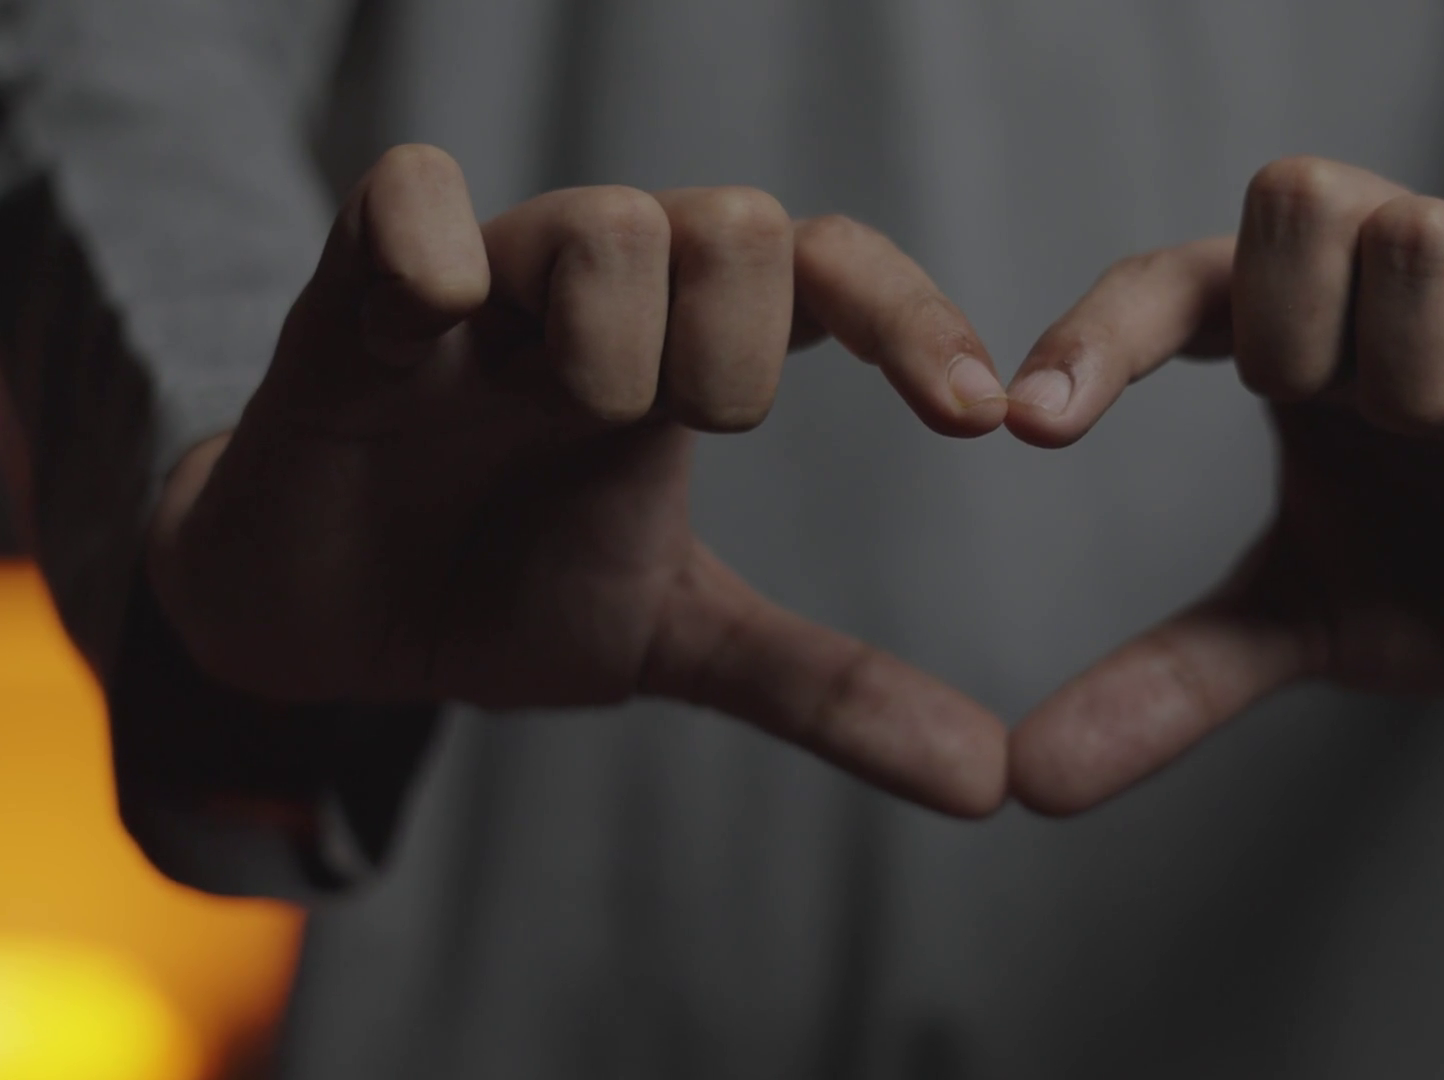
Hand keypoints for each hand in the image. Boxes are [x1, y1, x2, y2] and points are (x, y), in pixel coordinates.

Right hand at [145, 145, 1011, 816]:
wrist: (326, 622)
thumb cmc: (503, 593)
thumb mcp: (680, 642)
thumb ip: (826, 689)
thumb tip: (989, 782)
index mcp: (696, 350)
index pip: (832, 273)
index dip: (915, 325)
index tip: (979, 421)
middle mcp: (609, 290)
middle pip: (741, 225)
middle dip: (738, 358)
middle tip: (686, 436)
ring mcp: (487, 276)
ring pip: (611, 224)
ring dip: (613, 351)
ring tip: (558, 420)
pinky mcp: (356, 281)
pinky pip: (412, 194)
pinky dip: (430, 263)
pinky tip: (422, 343)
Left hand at [1003, 157, 1443, 814]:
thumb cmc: (1439, 582)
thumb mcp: (1300, 627)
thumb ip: (1173, 678)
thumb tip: (1031, 779)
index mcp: (1295, 336)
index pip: (1172, 284)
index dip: (1097, 339)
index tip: (1028, 429)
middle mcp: (1389, 287)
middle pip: (1294, 194)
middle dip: (1290, 329)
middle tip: (1331, 417)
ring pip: (1422, 232)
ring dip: (1417, 368)